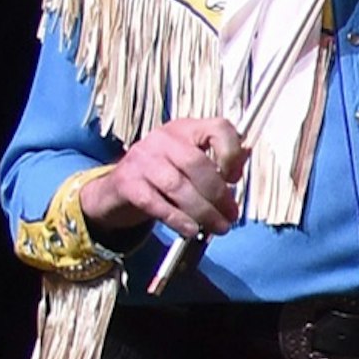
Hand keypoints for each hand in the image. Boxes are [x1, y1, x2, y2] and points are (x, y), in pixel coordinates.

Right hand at [80, 115, 244, 238]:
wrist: (117, 189)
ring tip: (219, 227)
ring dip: (204, 211)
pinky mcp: (127, 183)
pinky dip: (178, 219)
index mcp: (186, 129)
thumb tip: (242, 162)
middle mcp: (162, 139)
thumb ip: (218, 162)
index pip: (218, 128)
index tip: (235, 179)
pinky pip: (156, 204)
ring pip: (178, 186)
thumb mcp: (191, 163)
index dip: (232, 154)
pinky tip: (192, 230)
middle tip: (231, 216)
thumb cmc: (164, 175)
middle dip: (219, 194)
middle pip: (197, 164)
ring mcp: (142, 159)